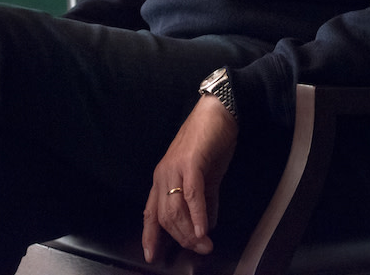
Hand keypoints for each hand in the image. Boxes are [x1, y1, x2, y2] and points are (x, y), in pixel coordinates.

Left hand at [142, 96, 237, 262]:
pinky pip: (192, 195)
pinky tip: (204, 230)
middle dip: (181, 239)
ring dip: (191, 232)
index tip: (151, 256)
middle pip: (164, 217)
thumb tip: (207, 225)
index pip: (151, 213)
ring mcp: (175, 169)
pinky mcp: (190, 163)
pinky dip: (198, 216)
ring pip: (175, 210)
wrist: (218, 112)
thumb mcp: (206, 176)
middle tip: (200, 250)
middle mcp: (163, 175)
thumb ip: (205, 201)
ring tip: (205, 245)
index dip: (150, 236)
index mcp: (163, 178)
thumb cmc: (211, 141)